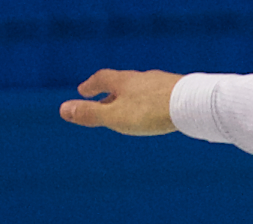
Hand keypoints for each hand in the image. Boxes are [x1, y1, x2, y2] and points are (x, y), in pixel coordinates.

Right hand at [60, 69, 181, 134]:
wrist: (190, 103)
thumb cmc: (150, 111)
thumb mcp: (116, 116)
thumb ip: (91, 114)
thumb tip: (62, 110)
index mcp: (123, 82)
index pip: (102, 79)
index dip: (91, 86)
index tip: (82, 90)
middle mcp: (141, 78)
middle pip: (122, 83)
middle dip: (111, 93)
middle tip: (104, 101)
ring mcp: (161, 83)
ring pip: (142, 89)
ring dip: (133, 97)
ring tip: (132, 107)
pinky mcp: (179, 91)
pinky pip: (162, 95)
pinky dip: (153, 102)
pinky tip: (159, 111)